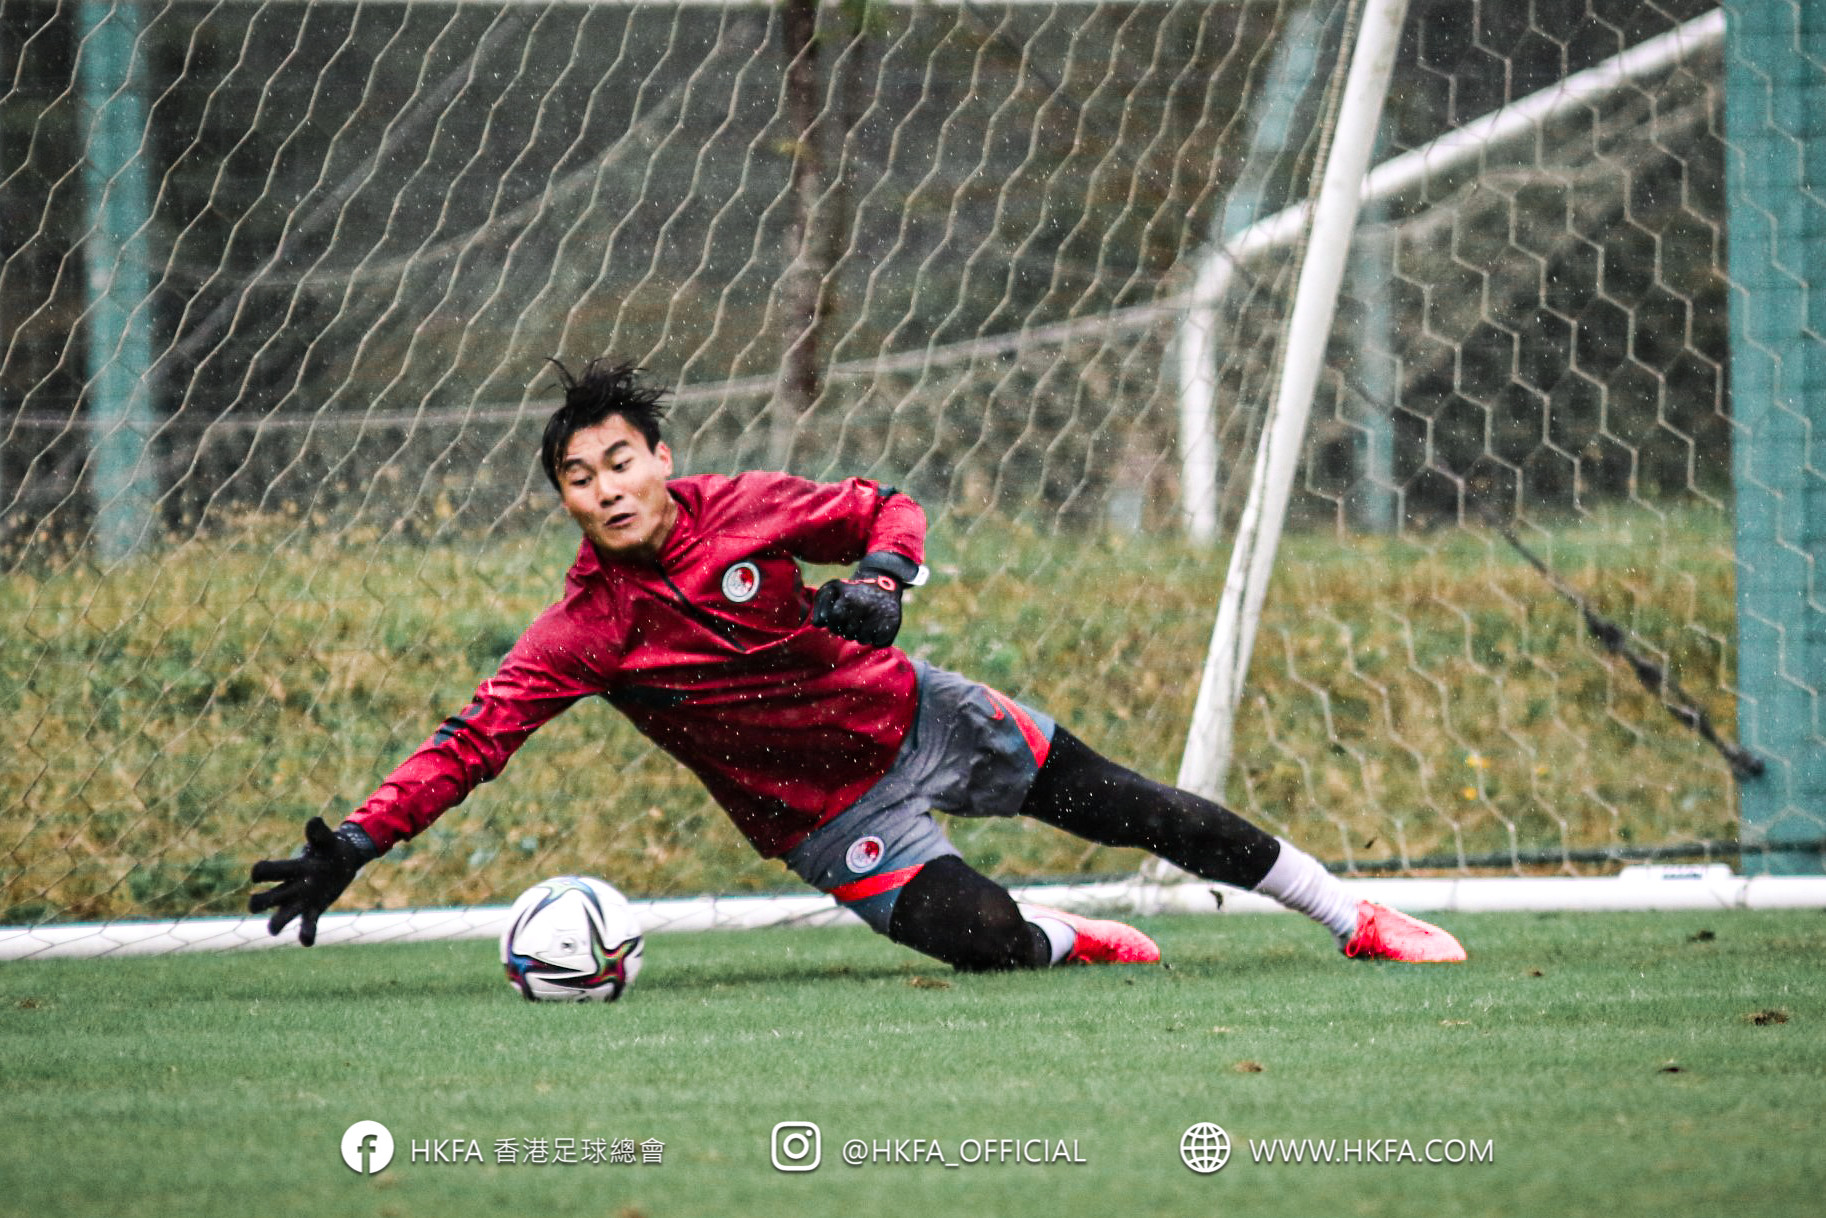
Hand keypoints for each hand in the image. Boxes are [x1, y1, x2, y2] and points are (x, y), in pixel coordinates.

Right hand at [248, 817, 377, 945]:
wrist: (342, 860)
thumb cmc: (328, 848)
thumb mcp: (326, 840)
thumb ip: (319, 833)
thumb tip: (313, 822)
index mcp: (289, 868)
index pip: (266, 871)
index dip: (259, 873)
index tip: (257, 874)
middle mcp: (289, 887)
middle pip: (265, 898)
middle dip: (258, 901)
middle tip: (255, 904)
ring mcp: (300, 901)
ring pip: (281, 916)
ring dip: (276, 923)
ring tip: (273, 929)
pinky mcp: (314, 910)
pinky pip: (307, 925)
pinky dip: (306, 934)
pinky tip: (306, 941)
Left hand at [812, 573, 902, 646]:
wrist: (883, 584)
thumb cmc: (852, 591)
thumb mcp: (833, 589)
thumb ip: (820, 605)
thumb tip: (818, 624)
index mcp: (848, 600)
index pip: (832, 623)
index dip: (834, 623)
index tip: (839, 616)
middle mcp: (864, 608)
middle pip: (847, 634)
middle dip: (847, 629)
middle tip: (854, 618)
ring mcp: (879, 618)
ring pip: (862, 640)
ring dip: (861, 634)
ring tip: (865, 620)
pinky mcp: (892, 625)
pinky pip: (877, 643)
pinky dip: (875, 638)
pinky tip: (876, 624)